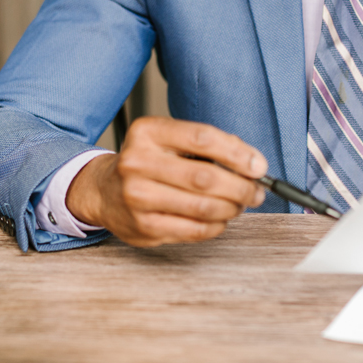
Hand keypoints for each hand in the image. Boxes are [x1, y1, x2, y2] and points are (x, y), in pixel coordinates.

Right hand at [66, 117, 267, 247]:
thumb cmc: (147, 163)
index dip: (238, 153)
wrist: (103, 190)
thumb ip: (207, 147)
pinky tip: (220, 219)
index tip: (259, 166)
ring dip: (232, 208)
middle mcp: (138, 162)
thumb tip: (252, 164)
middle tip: (256, 191)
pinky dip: (216, 226)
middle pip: (205, 177)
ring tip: (240, 204)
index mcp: (148, 132)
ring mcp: (138, 197)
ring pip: (203, 207)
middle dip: (241, 187)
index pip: (203, 138)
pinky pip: (194, 230)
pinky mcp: (143, 227)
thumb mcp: (168, 140)